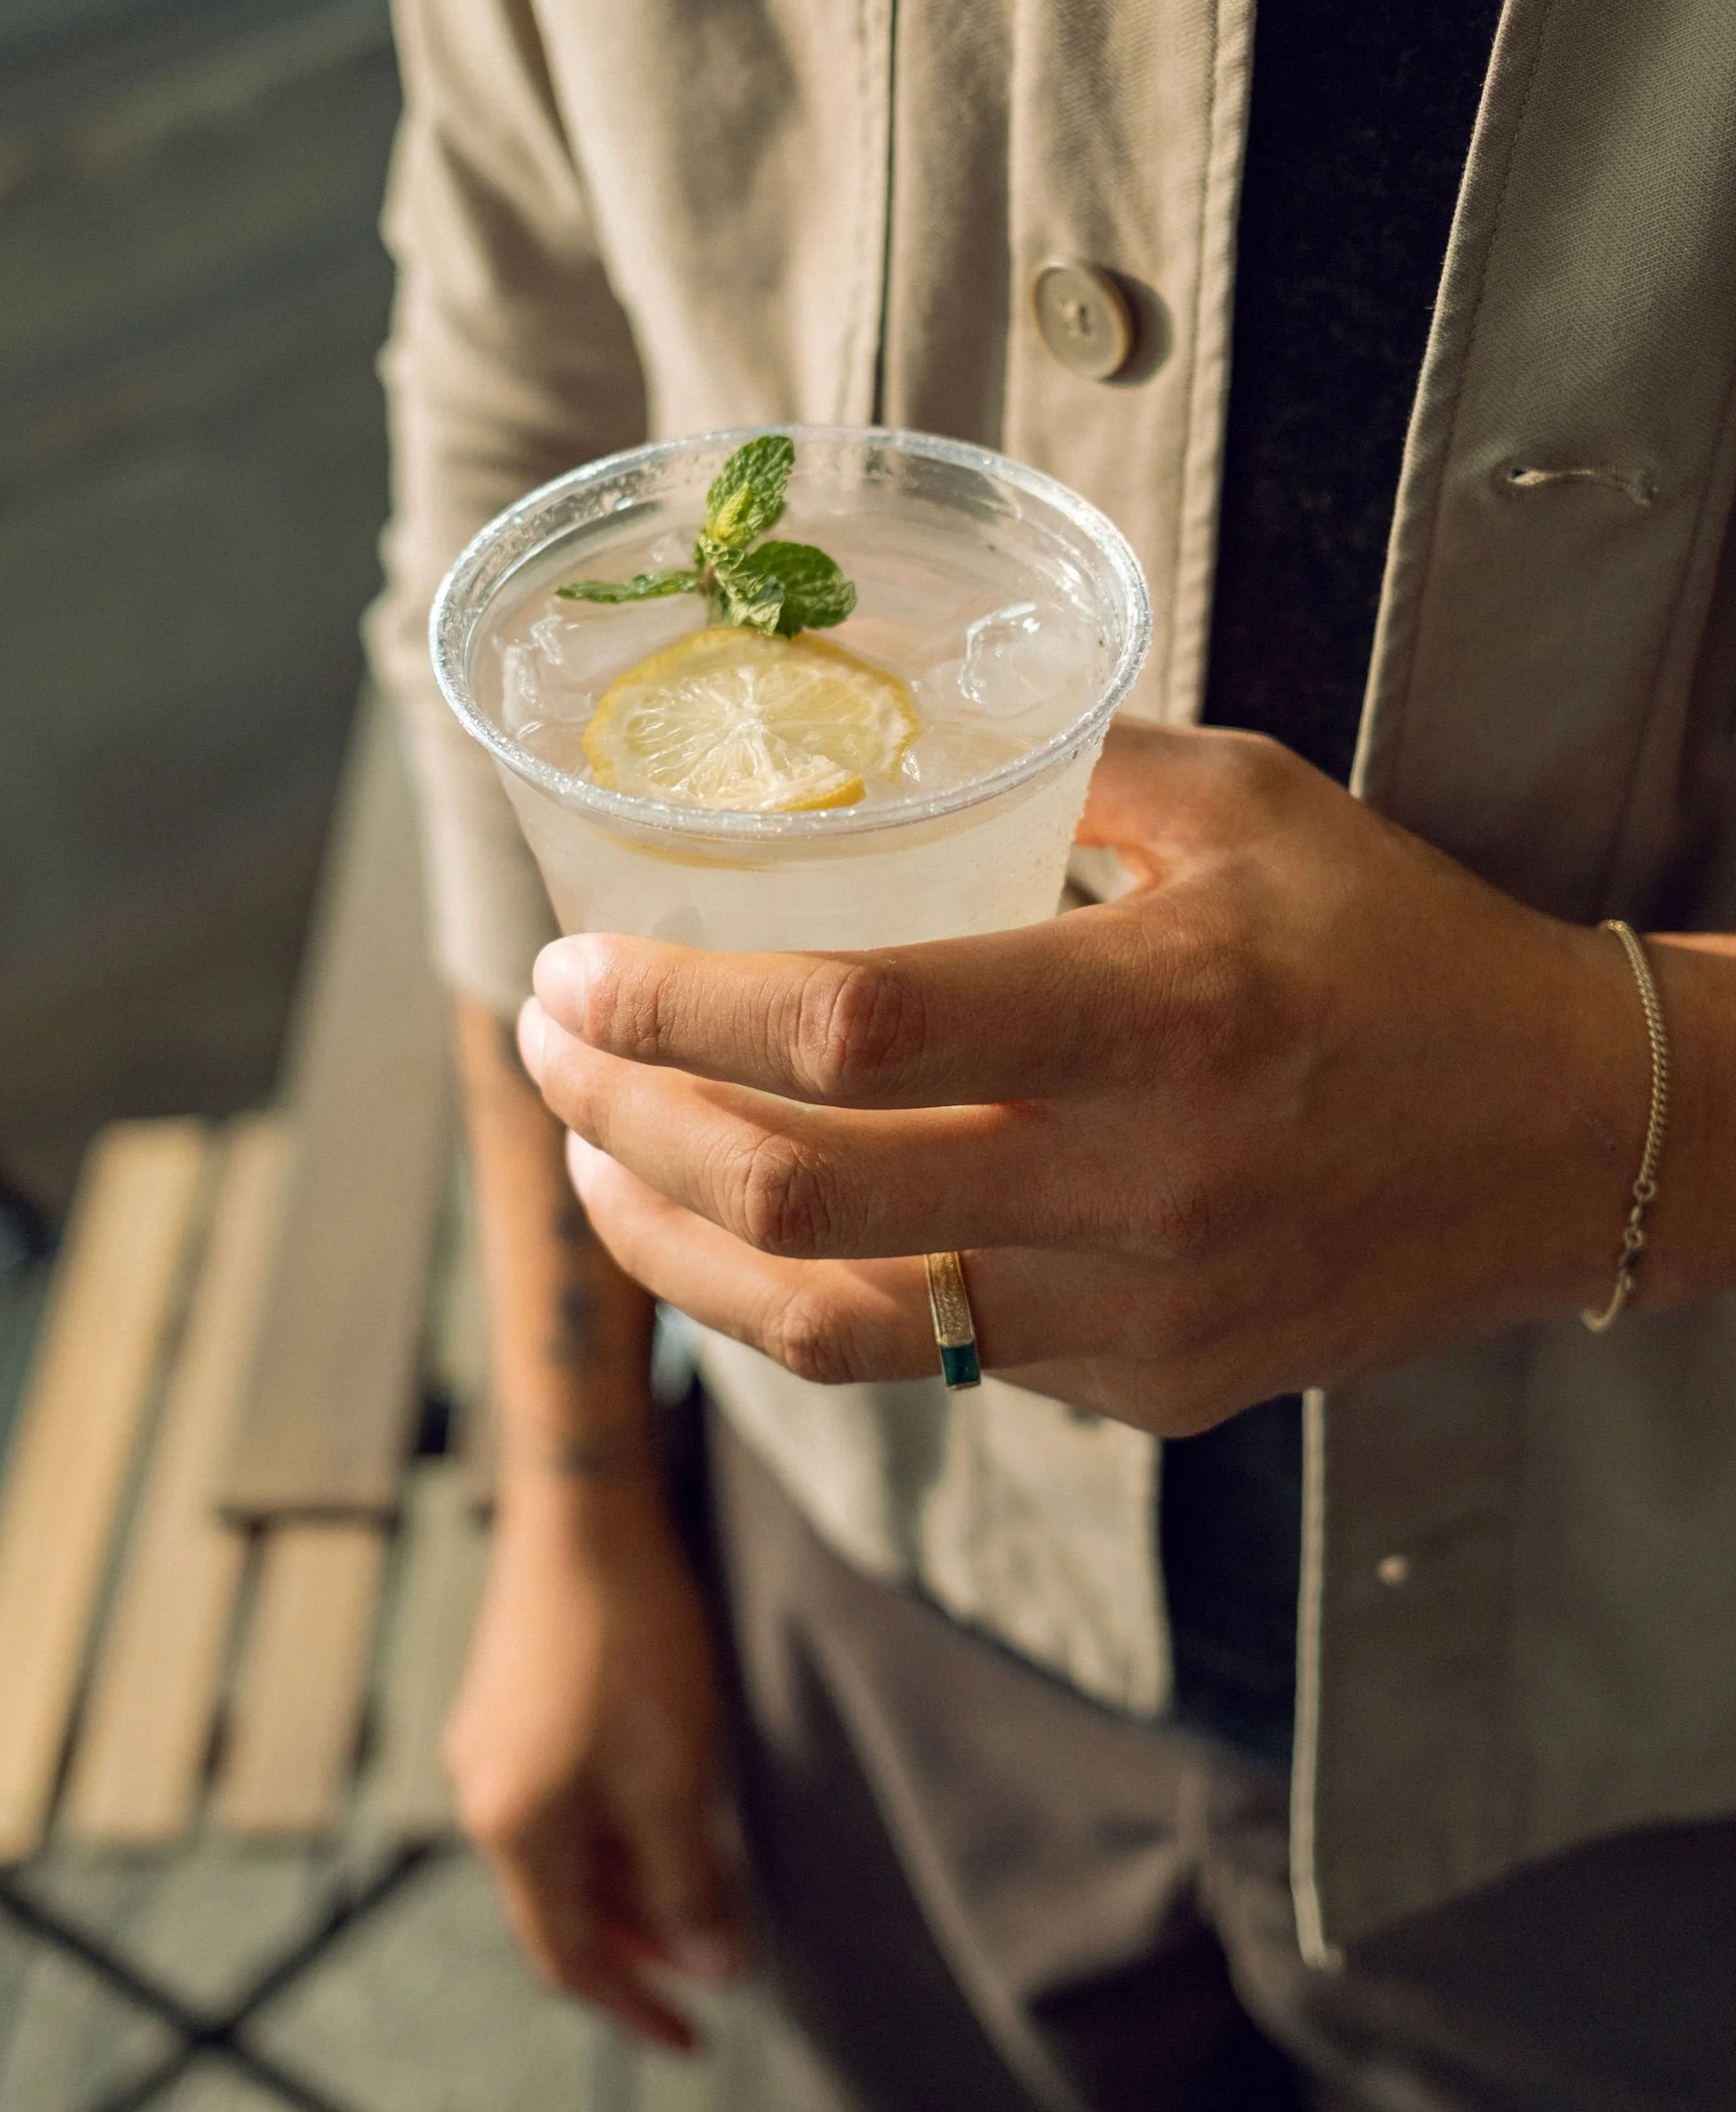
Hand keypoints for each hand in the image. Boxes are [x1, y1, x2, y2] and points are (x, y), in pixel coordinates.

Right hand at [446, 1480, 744, 2050]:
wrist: (583, 1506)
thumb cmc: (629, 1640)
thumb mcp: (673, 1776)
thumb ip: (688, 1882)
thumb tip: (712, 1967)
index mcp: (513, 1829)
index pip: (569, 1958)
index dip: (635, 2008)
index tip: (694, 2040)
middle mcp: (483, 1792)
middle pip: (563, 1906)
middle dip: (642, 1945)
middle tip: (715, 1966)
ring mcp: (490, 1740)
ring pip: (565, 1848)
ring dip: (634, 1881)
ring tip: (708, 1891)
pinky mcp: (509, 1696)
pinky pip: (561, 1795)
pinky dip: (616, 1824)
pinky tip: (667, 1809)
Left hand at [515, 721, 1661, 1432]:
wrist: (1563, 1136)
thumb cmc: (1393, 943)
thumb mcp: (1242, 802)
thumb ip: (1055, 763)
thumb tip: (870, 720)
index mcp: (1157, 1012)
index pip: (852, 1027)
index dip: (673, 1004)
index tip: (570, 965)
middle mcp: (1140, 1187)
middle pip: (797, 1196)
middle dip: (619, 1118)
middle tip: (548, 1041)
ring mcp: (1141, 1317)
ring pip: (830, 1324)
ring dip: (670, 1242)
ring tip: (593, 1153)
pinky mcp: (1149, 1391)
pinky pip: (935, 1358)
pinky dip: (810, 1292)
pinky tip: (752, 1223)